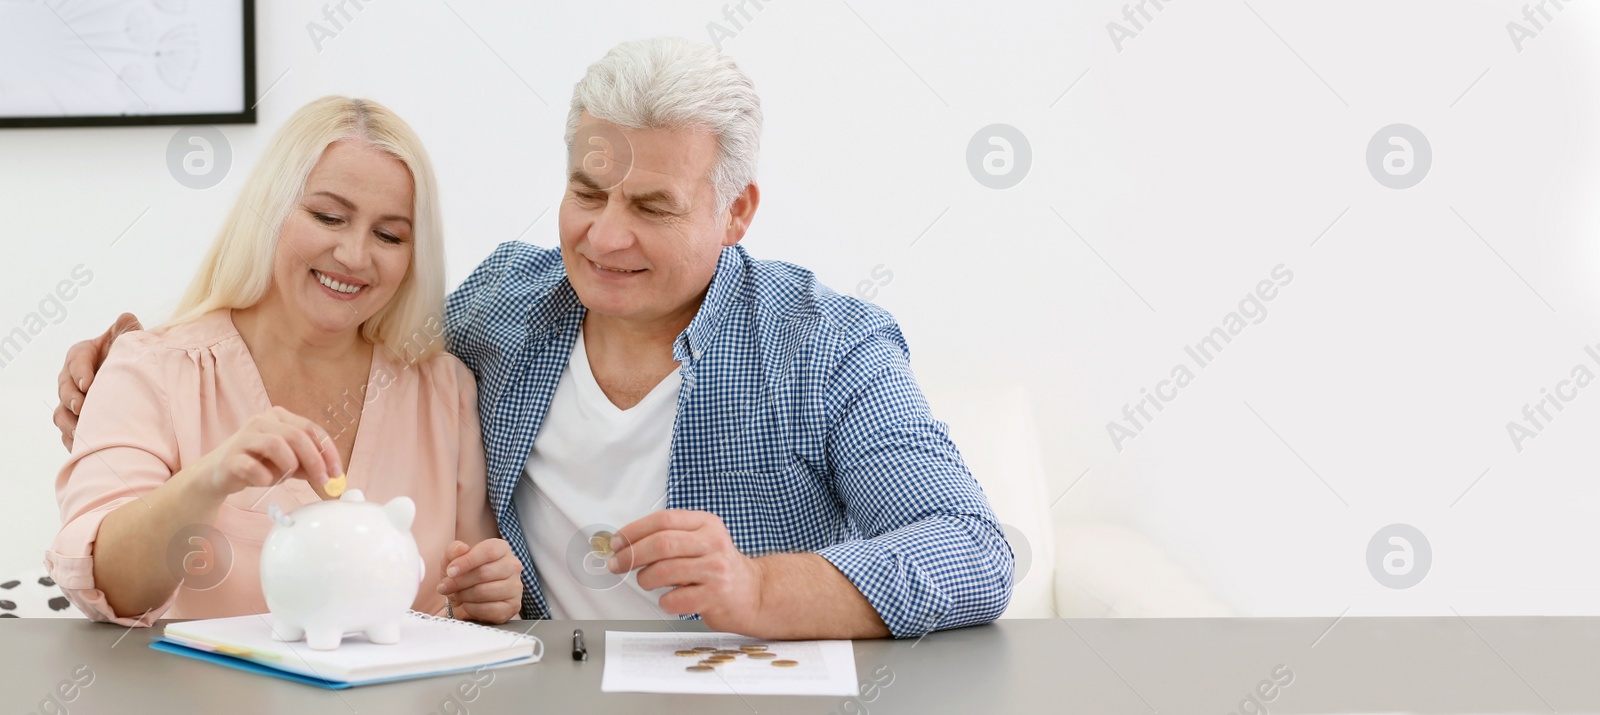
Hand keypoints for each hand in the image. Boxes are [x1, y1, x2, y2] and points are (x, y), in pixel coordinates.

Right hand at [56, 312, 141, 449]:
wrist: (133, 377)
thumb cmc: (127, 353)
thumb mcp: (127, 338)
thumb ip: (127, 329)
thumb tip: (127, 318)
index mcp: (82, 354)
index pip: (76, 359)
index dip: (80, 371)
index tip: (89, 383)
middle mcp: (71, 378)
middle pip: (64, 388)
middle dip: (72, 398)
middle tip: (83, 407)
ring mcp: (71, 400)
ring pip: (61, 412)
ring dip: (69, 422)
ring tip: (82, 431)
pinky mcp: (75, 419)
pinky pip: (68, 431)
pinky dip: (73, 439)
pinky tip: (84, 447)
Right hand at [192, 407, 342, 498]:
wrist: (217, 474)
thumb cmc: (256, 464)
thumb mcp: (288, 463)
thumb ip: (308, 464)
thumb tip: (331, 473)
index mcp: (279, 417)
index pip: (311, 429)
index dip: (328, 451)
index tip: (338, 472)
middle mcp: (262, 421)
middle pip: (296, 436)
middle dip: (315, 460)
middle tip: (323, 480)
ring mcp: (244, 437)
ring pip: (276, 445)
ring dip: (288, 466)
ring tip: (285, 477)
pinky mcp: (230, 457)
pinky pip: (252, 466)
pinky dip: (265, 477)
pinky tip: (264, 481)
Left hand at [438, 539, 522, 622]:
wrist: (467, 597)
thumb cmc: (463, 574)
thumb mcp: (452, 559)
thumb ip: (454, 550)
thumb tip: (462, 549)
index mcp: (501, 548)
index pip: (488, 551)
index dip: (467, 561)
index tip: (450, 572)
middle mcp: (513, 566)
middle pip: (484, 573)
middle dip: (459, 582)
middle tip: (445, 587)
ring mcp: (515, 586)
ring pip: (484, 591)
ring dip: (464, 595)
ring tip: (456, 595)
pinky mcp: (513, 606)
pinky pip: (489, 609)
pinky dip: (471, 608)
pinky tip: (467, 605)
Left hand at [611, 510, 764, 633]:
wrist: (754, 593)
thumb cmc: (719, 567)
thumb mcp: (702, 540)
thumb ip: (670, 536)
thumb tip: (627, 543)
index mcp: (706, 524)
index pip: (663, 520)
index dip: (634, 531)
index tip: (617, 543)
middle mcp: (713, 543)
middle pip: (661, 544)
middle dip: (631, 555)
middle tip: (618, 565)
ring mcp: (716, 570)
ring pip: (664, 571)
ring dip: (645, 579)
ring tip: (646, 582)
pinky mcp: (715, 596)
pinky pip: (675, 599)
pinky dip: (664, 601)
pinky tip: (670, 599)